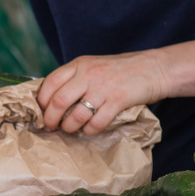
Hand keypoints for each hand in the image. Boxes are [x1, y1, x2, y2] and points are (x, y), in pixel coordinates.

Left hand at [36, 51, 170, 133]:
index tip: (40, 112)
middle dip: (50, 119)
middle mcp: (88, 74)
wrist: (154, 68)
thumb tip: (50, 99)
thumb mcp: (93, 66)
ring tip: (69, 129)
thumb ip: (74, 78)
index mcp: (79, 64)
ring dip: (69, 127)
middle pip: (58, 102)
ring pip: (76, 115)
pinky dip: (89, 130)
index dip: (41, 101)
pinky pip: (96, 123)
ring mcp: (103, 88)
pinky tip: (89, 129)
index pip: (49, 83)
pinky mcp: (118, 100)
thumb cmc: (120, 70)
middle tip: (50, 127)